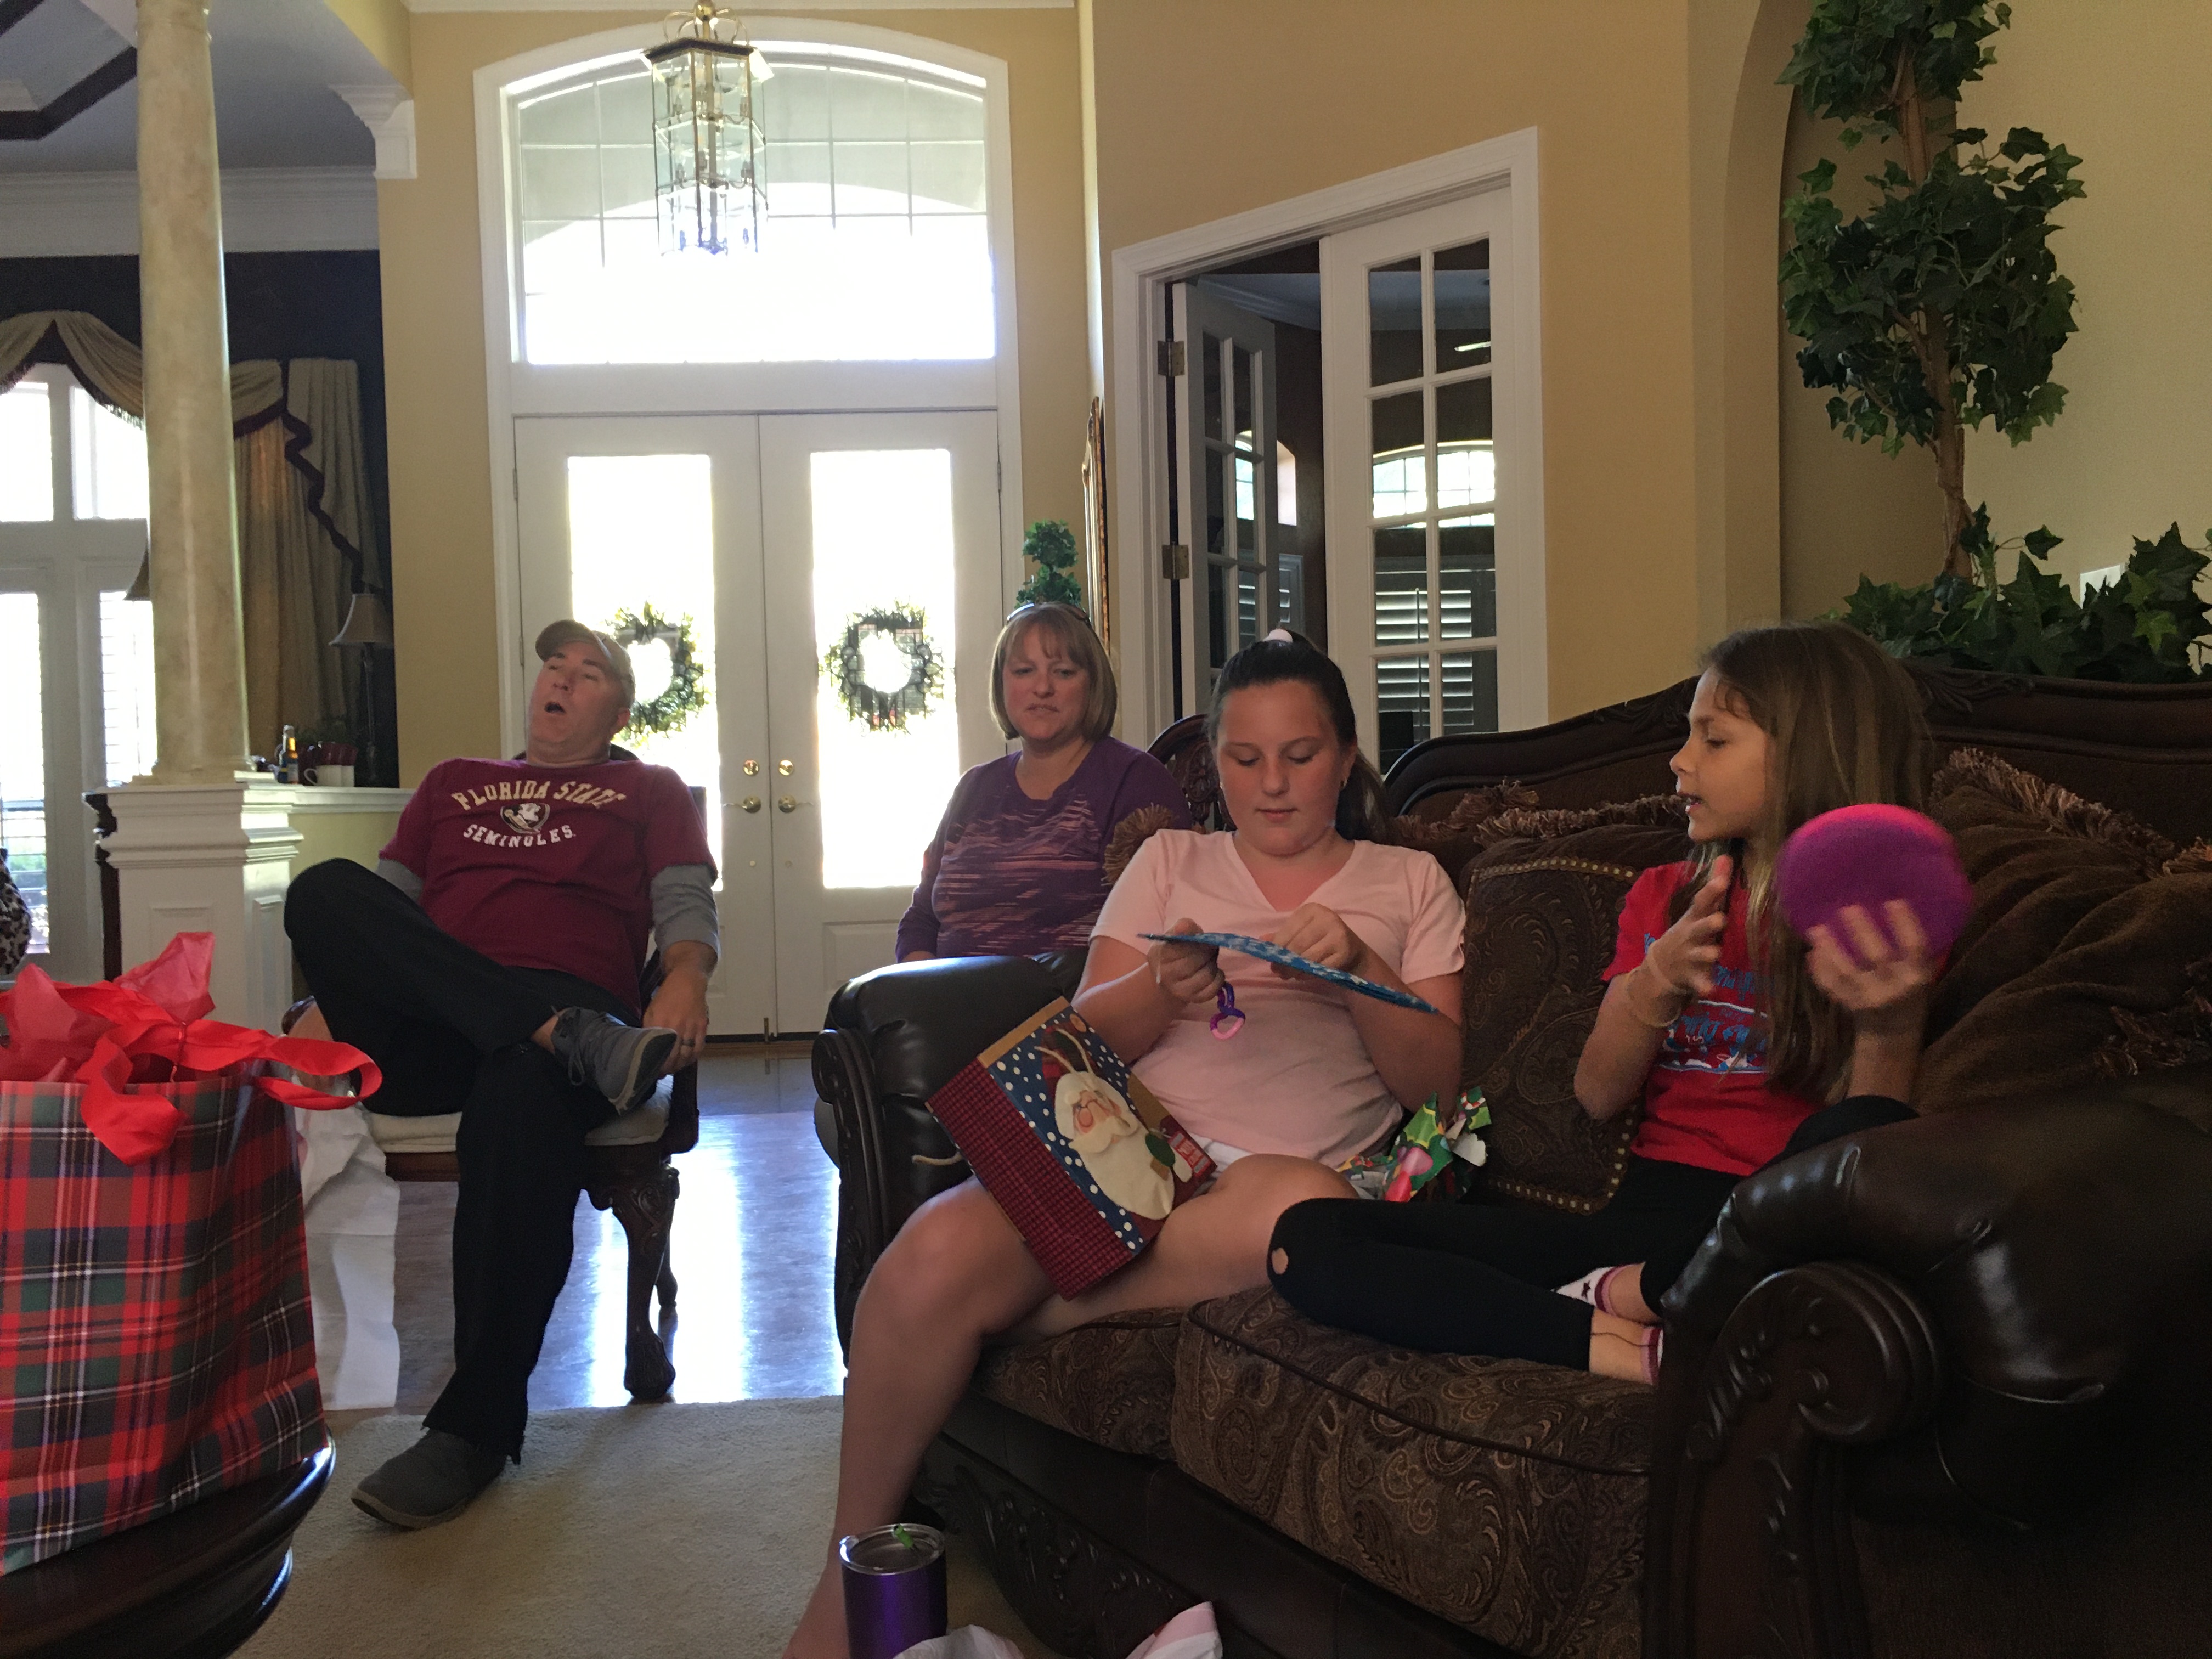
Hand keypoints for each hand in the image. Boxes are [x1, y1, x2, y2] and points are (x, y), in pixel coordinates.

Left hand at [641, 964, 709, 1071]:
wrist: (687, 981)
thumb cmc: (666, 996)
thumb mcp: (651, 1011)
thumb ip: (648, 1028)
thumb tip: (645, 1046)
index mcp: (660, 1023)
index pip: (658, 1051)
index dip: (656, 1065)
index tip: (653, 1071)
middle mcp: (676, 1027)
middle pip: (673, 1057)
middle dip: (668, 1069)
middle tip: (663, 1073)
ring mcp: (691, 1027)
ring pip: (686, 1055)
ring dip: (680, 1066)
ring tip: (674, 1068)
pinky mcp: (702, 1026)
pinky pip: (699, 1048)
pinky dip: (693, 1058)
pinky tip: (687, 1060)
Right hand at [1148, 915, 1223, 1004]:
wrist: (1165, 982)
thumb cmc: (1172, 954)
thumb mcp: (1172, 937)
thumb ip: (1182, 927)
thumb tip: (1187, 926)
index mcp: (1159, 955)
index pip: (1181, 946)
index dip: (1196, 941)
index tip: (1201, 939)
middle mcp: (1167, 975)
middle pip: (1196, 960)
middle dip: (1207, 951)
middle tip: (1209, 948)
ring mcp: (1181, 990)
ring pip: (1207, 974)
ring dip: (1213, 964)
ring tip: (1208, 961)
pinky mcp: (1194, 999)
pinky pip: (1214, 988)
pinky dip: (1218, 978)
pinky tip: (1213, 973)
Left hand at [1269, 903, 1373, 979]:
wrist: (1352, 950)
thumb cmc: (1321, 939)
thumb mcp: (1303, 932)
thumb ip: (1283, 935)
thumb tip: (1262, 941)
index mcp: (1312, 910)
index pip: (1288, 930)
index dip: (1277, 948)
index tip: (1271, 960)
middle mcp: (1326, 918)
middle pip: (1298, 945)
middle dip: (1284, 961)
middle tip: (1278, 972)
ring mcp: (1338, 935)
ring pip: (1308, 958)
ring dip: (1294, 970)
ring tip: (1288, 975)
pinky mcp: (1345, 952)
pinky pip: (1320, 968)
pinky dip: (1307, 975)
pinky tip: (1302, 976)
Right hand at [1642, 855, 1731, 1001]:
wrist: (1662, 966)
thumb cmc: (1689, 932)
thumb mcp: (1698, 910)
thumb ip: (1714, 885)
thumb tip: (1726, 856)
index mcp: (1694, 918)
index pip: (1702, 902)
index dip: (1711, 891)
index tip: (1722, 880)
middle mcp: (1690, 936)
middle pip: (1699, 927)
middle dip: (1708, 924)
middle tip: (1720, 919)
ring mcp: (1689, 957)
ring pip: (1699, 955)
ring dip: (1706, 954)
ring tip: (1715, 953)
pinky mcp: (1691, 976)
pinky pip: (1698, 982)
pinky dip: (1702, 986)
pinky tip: (1710, 989)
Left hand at [1806, 901, 1934, 1035]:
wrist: (1893, 1032)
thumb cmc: (1909, 992)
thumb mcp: (1921, 972)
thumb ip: (1911, 949)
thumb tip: (1893, 903)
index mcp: (1917, 975)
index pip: (1915, 947)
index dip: (1906, 924)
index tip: (1894, 901)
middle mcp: (1894, 987)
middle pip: (1877, 957)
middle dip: (1862, 931)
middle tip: (1847, 908)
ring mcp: (1868, 998)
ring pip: (1846, 972)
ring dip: (1830, 948)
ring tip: (1816, 928)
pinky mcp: (1847, 1005)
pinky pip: (1830, 986)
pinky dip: (1820, 969)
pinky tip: (1811, 952)